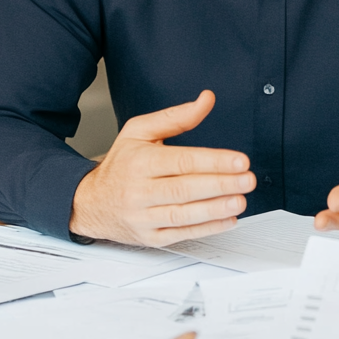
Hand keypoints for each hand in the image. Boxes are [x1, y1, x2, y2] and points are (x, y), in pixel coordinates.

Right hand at [69, 90, 255, 245]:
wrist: (90, 202)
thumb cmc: (121, 164)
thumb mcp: (140, 131)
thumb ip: (176, 117)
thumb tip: (206, 100)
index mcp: (140, 162)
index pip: (182, 161)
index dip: (213, 161)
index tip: (240, 160)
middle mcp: (139, 191)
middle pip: (185, 188)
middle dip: (221, 184)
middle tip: (247, 179)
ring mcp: (143, 217)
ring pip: (183, 215)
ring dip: (216, 209)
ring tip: (240, 200)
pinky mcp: (149, 237)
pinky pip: (181, 234)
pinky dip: (206, 228)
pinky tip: (227, 219)